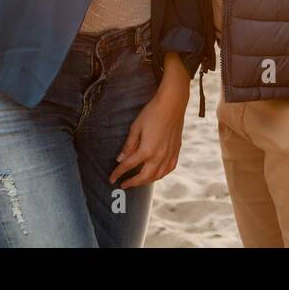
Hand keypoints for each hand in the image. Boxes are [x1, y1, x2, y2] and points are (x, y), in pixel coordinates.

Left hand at [108, 58, 188, 188]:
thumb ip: (128, 145)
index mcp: (147, 150)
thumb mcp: (136, 127)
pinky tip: (156, 173)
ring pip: (157, 176)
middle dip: (132, 183)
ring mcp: (169, 155)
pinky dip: (161, 174)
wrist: (173, 104)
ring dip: (146, 181)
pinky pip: (168, 169)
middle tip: (123, 185)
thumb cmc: (152, 113)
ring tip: (138, 181)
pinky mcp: (176, 151)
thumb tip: (120, 159)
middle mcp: (159, 156)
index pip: (129, 166)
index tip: (111, 179)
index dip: (118, 173)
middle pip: (144, 177)